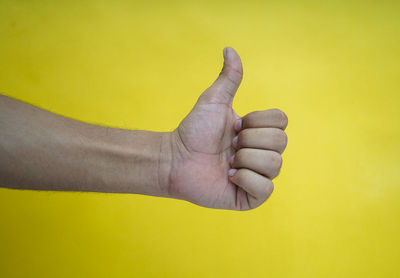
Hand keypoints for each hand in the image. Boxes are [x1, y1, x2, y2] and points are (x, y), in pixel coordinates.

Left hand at [167, 47, 287, 209]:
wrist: (176, 158)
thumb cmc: (194, 130)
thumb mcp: (214, 100)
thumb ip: (228, 77)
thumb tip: (229, 48)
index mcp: (259, 132)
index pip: (281, 121)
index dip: (256, 121)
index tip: (234, 126)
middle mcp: (263, 153)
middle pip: (281, 142)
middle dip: (248, 141)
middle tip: (228, 146)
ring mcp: (259, 176)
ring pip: (275, 164)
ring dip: (244, 159)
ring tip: (227, 162)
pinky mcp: (252, 197)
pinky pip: (265, 188)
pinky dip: (245, 179)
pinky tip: (228, 177)